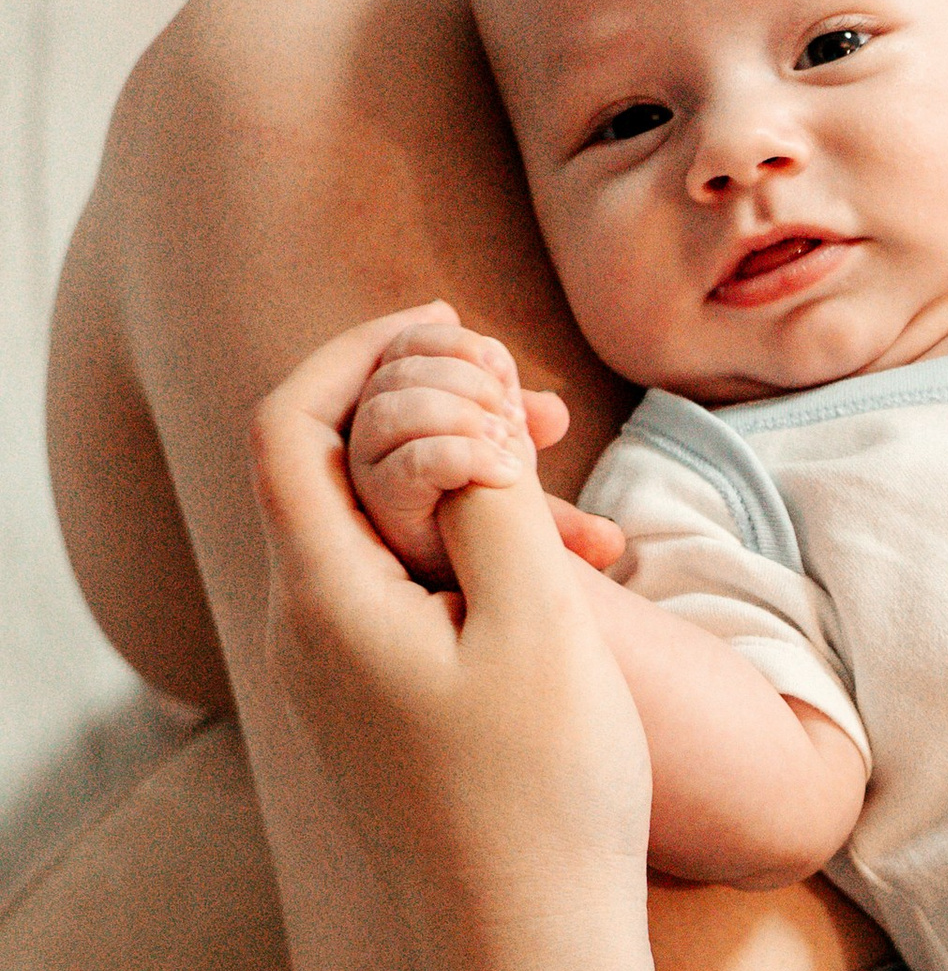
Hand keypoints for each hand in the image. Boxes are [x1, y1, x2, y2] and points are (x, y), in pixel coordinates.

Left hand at [254, 305, 656, 970]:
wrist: (536, 961)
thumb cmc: (546, 798)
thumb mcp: (538, 622)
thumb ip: (489, 499)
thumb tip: (456, 425)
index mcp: (326, 599)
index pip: (295, 423)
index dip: (363, 352)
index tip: (453, 324)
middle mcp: (310, 637)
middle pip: (337, 470)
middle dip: (433, 412)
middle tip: (539, 402)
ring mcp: (344, 686)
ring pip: (387, 536)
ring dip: (472, 490)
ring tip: (583, 493)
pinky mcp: (387, 722)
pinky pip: (413, 602)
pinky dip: (480, 562)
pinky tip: (581, 581)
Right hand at [346, 309, 619, 585]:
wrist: (531, 627)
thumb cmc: (520, 559)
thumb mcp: (523, 489)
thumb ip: (526, 442)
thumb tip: (555, 412)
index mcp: (390, 432)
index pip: (395, 352)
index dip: (444, 343)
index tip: (499, 363)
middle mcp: (368, 460)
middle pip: (388, 376)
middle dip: (456, 372)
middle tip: (511, 407)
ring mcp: (370, 495)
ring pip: (387, 414)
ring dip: (458, 409)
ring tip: (511, 443)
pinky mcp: (389, 527)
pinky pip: (410, 467)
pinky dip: (463, 453)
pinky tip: (508, 472)